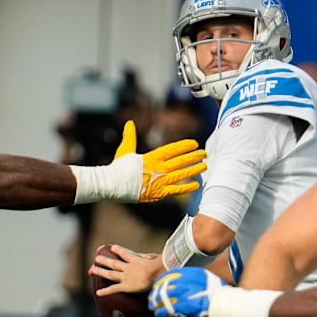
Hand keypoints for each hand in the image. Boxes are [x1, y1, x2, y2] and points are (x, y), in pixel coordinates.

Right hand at [70, 120, 206, 203]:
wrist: (111, 185)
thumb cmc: (117, 168)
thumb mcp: (125, 150)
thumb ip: (130, 137)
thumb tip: (129, 123)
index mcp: (152, 157)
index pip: (172, 149)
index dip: (184, 146)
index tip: (194, 143)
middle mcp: (158, 168)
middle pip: (180, 161)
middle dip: (194, 157)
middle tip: (204, 154)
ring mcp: (159, 181)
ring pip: (182, 174)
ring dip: (194, 170)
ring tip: (204, 166)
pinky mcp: (158, 193)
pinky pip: (176, 190)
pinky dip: (187, 188)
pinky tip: (196, 185)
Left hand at [88, 245, 163, 294]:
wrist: (156, 272)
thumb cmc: (160, 266)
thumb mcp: (156, 258)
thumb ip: (151, 257)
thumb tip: (151, 256)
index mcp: (136, 260)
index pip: (125, 254)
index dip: (119, 250)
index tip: (113, 247)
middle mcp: (128, 268)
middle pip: (114, 263)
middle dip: (105, 260)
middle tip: (97, 258)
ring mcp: (126, 277)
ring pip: (110, 274)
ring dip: (101, 271)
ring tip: (92, 269)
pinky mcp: (126, 286)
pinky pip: (114, 289)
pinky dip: (105, 291)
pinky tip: (98, 292)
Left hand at [147, 267, 224, 316]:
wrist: (228, 304)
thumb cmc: (220, 293)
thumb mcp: (209, 279)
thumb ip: (196, 278)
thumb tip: (186, 282)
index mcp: (193, 272)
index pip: (172, 273)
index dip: (162, 279)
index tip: (157, 284)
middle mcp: (188, 280)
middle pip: (166, 284)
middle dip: (157, 291)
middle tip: (152, 296)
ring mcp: (186, 292)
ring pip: (164, 296)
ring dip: (156, 302)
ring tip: (152, 305)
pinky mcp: (185, 305)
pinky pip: (169, 308)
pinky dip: (162, 311)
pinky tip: (158, 313)